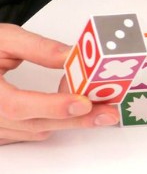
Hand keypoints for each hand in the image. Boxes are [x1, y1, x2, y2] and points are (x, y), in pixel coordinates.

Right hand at [0, 25, 118, 145]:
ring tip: (94, 105)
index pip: (18, 105)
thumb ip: (38, 48)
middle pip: (35, 125)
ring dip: (65, 120)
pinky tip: (65, 107)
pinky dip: (48, 122)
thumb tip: (74, 58)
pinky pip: (27, 135)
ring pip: (35, 132)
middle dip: (76, 119)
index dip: (53, 106)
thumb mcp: (2, 38)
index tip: (83, 102)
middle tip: (110, 113)